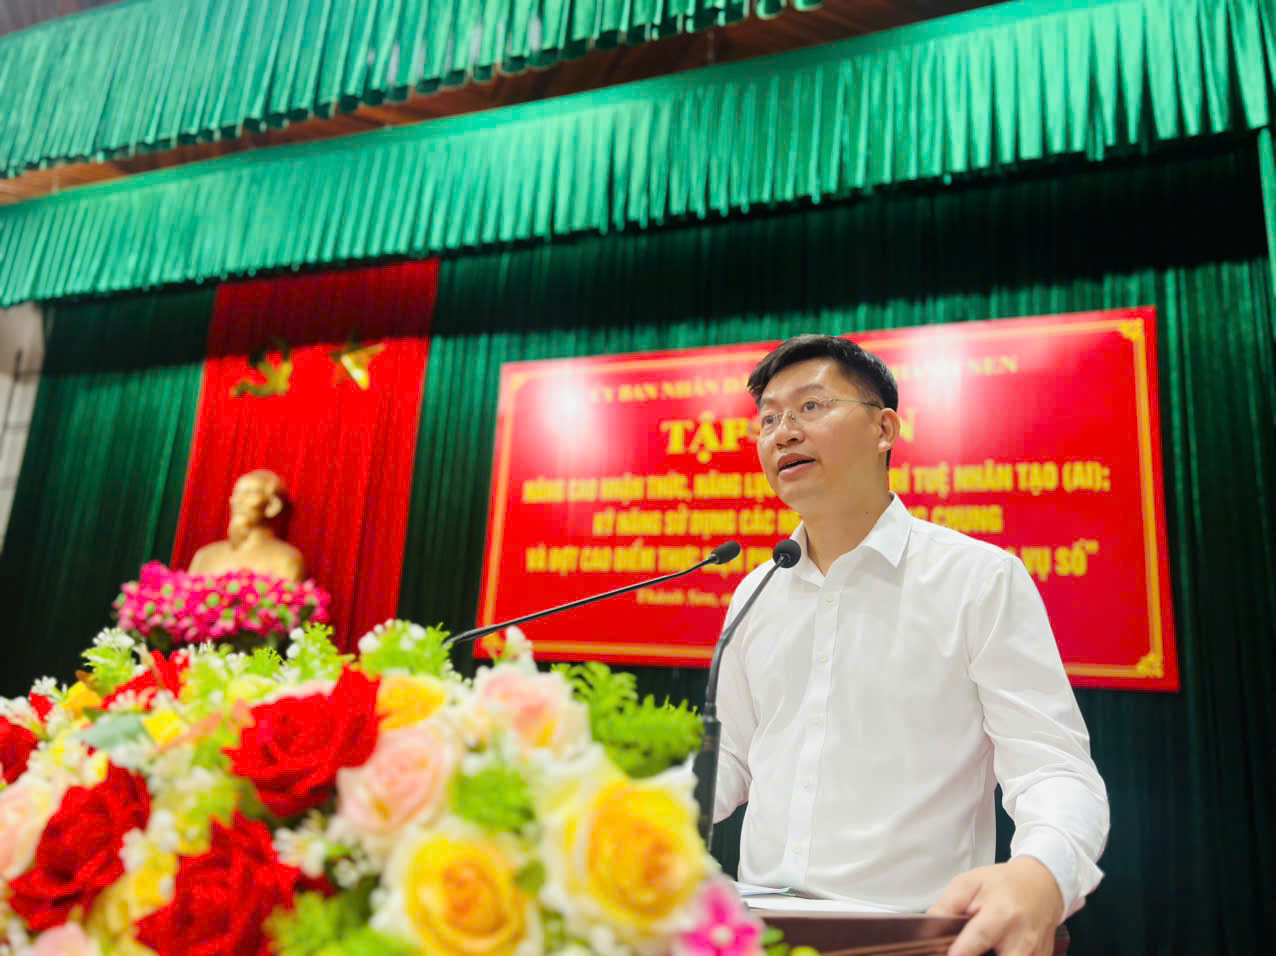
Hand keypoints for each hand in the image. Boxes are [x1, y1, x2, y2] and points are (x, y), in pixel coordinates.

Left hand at [927, 857, 1063, 955]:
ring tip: (979, 946)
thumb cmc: (1004, 884)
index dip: (961, 951)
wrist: (1042, 886)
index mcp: (1002, 914)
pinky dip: (1003, 955)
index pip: (978, 939)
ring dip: (989, 955)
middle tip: (961, 949)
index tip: (948, 954)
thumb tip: (928, 925)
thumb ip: (947, 905)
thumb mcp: (970, 883)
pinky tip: (995, 949)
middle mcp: (1021, 939)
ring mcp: (1034, 955)